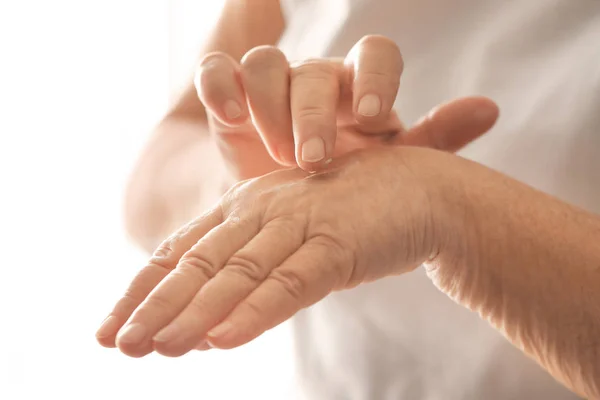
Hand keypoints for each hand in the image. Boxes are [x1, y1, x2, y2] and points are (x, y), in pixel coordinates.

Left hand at [95, 99, 495, 356]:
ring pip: (238, 273)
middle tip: (120, 344)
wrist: (423, 190)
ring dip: (195, 312)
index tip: (109, 329)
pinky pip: (292, 282)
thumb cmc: (354, 214)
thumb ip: (255, 266)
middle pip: (200, 262)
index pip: (184, 250)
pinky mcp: (339, 244)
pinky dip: (256, 311)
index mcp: (249, 207)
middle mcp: (265, 211)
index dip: (144, 288)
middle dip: (156, 304)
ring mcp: (301, 225)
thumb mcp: (293, 234)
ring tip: (157, 348)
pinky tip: (223, 340)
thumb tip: (213, 317)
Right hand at [196, 35, 497, 178]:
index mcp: (360, 88)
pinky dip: (220, 86)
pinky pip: (216, 72)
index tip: (372, 118)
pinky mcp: (228, 95)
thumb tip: (490, 109)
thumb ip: (433, 140)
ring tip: (277, 155)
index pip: (376, 54)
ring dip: (270, 106)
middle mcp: (316, 80)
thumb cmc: (343, 186)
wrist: (286, 204)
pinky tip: (231, 115)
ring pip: (266, 65)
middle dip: (312, 114)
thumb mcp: (389, 169)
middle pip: (315, 71)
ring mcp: (271, 84)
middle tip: (313, 161)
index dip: (375, 78)